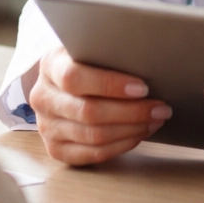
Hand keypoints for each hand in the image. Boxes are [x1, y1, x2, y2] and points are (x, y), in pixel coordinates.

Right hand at [28, 46, 171, 165]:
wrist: (63, 82)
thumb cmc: (87, 62)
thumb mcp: (90, 47)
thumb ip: (108, 52)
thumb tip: (147, 59)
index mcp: (49, 65)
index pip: (75, 77)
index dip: (110, 84)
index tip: (142, 87)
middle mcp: (42, 97)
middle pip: (88, 112)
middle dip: (131, 112)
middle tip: (161, 107)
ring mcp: (46, 127)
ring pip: (93, 136)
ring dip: (131, 129)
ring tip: (156, 119)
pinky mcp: (56, 149)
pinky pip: (93, 154)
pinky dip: (122, 145)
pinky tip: (140, 133)